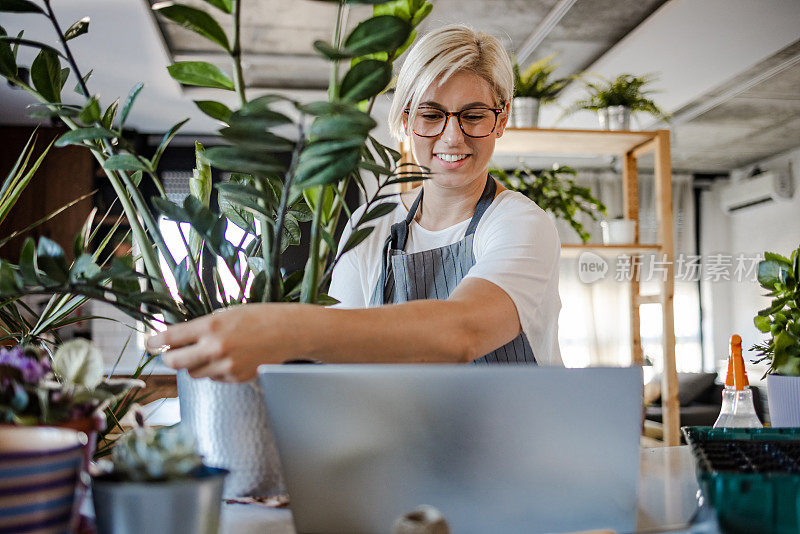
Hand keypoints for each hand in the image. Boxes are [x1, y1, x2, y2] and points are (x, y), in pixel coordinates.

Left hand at [146, 304, 302, 381]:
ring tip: (208, 352)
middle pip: (175, 362)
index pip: (172, 337)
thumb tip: (178, 339)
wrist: (290, 332)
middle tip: (169, 353)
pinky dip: (214, 370)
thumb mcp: (227, 314)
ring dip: (193, 364)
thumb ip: (203, 328)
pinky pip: (214, 378)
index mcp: (211, 327)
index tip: (149, 343)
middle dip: (169, 358)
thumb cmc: (260, 317)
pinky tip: (229, 358)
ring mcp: (225, 366)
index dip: (155, 342)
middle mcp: (215, 348)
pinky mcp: (235, 378)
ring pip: (193, 372)